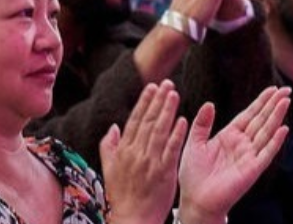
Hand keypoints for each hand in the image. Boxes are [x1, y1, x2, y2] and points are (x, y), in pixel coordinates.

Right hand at [101, 80, 187, 223]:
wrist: (132, 218)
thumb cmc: (122, 195)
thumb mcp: (109, 168)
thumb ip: (109, 146)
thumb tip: (114, 127)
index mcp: (123, 150)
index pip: (135, 120)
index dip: (144, 102)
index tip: (151, 87)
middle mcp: (136, 153)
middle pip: (148, 121)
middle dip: (158, 100)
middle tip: (167, 83)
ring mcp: (150, 161)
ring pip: (160, 130)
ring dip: (167, 110)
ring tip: (174, 94)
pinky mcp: (164, 171)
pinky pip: (171, 149)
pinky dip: (177, 134)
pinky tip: (183, 120)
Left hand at [177, 87, 290, 223]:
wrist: (195, 199)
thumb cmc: (194, 174)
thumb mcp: (194, 143)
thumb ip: (202, 124)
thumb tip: (210, 103)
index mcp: (229, 136)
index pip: (248, 115)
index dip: (260, 102)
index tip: (272, 88)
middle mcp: (242, 144)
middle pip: (261, 120)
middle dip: (273, 105)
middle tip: (287, 89)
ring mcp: (249, 156)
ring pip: (266, 132)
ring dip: (277, 117)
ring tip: (286, 101)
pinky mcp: (252, 169)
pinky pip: (266, 153)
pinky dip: (275, 141)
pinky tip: (284, 128)